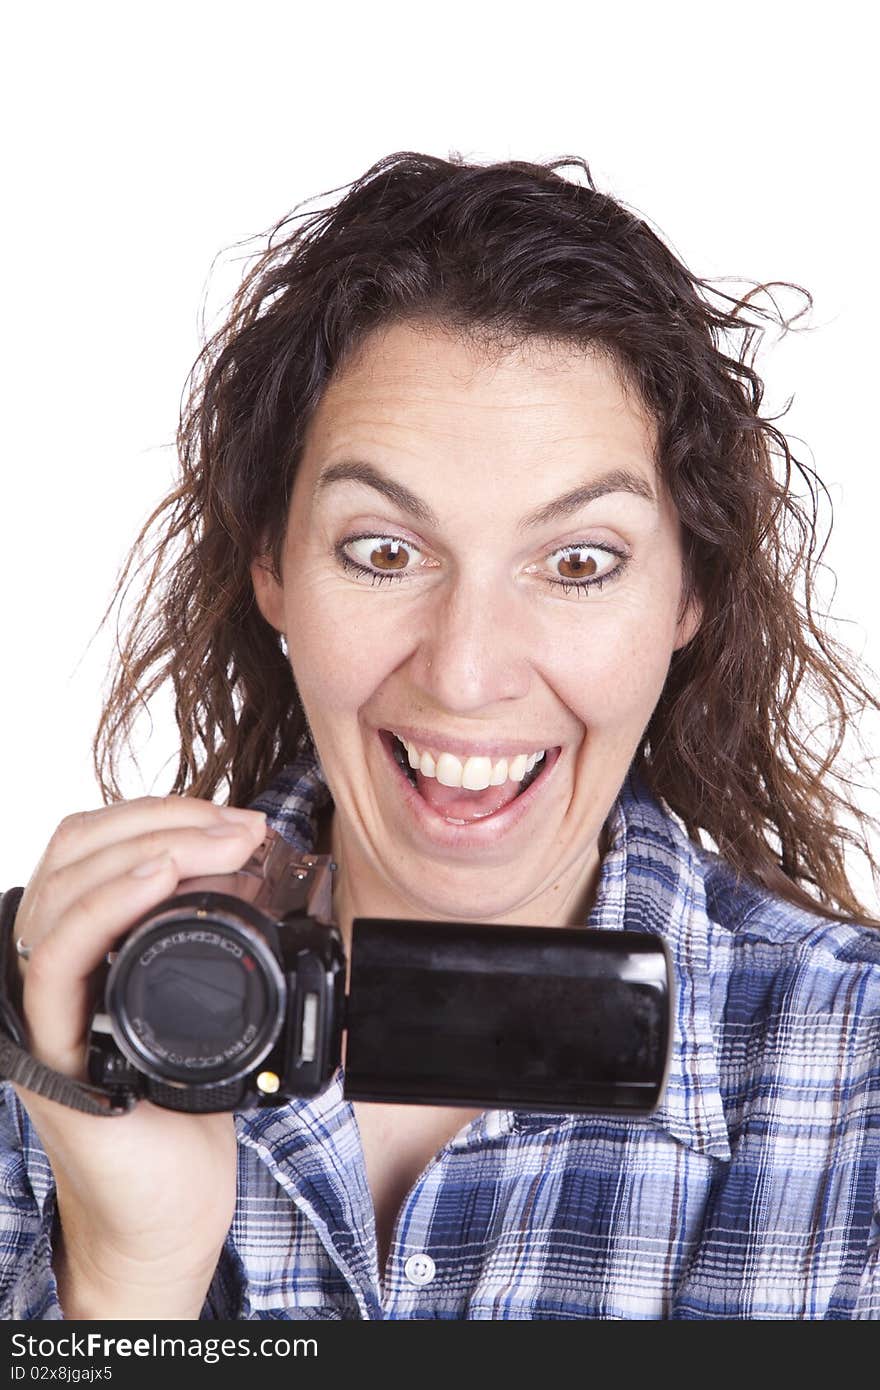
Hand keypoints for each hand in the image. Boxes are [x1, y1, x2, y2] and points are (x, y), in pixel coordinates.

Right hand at [11, 794, 267, 1317]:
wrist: (169, 1209)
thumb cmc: (184, 1110)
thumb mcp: (206, 1000)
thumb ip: (207, 935)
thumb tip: (259, 862)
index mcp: (84, 944)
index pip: (94, 843)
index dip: (161, 812)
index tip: (237, 817)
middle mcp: (51, 965)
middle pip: (78, 849)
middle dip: (166, 819)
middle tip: (241, 829)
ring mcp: (44, 1003)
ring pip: (66, 885)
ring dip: (150, 846)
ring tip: (220, 843)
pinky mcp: (50, 1048)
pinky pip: (58, 957)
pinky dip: (106, 904)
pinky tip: (157, 878)